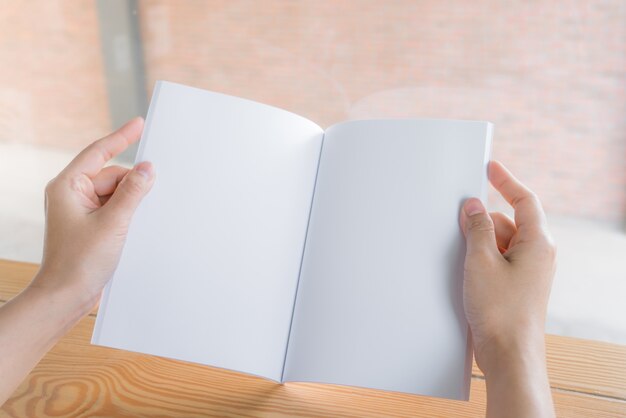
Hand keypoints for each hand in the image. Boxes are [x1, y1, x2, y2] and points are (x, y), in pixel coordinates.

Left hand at [30, 117, 154, 312]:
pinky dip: (128, 212)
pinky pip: (115, 209)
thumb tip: (147, 168)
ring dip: (132, 200)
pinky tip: (138, 224)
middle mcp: (72, 195)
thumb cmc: (79, 262)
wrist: (66, 297)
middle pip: (112, 175)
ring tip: (138, 219)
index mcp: (68, 187)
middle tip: (155, 189)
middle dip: (133, 182)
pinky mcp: (90, 226)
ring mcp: (81, 211)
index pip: (98, 153)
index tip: (139, 124)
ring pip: (116, 193)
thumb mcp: (112, 223)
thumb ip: (132, 192)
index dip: (121, 137)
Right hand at [460, 161, 555, 416]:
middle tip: (457, 218)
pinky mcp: (516, 286)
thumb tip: (473, 206)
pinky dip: (482, 258)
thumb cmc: (499, 310)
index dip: (505, 180)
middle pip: (509, 221)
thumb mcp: (481, 261)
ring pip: (501, 242)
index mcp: (537, 243)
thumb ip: (477, 228)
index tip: (489, 166)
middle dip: (483, 219)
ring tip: (459, 251)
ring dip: (480, 241)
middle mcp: (537, 254)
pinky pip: (498, 261)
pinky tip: (464, 268)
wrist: (509, 355)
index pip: (524, 200)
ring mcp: (528, 272)